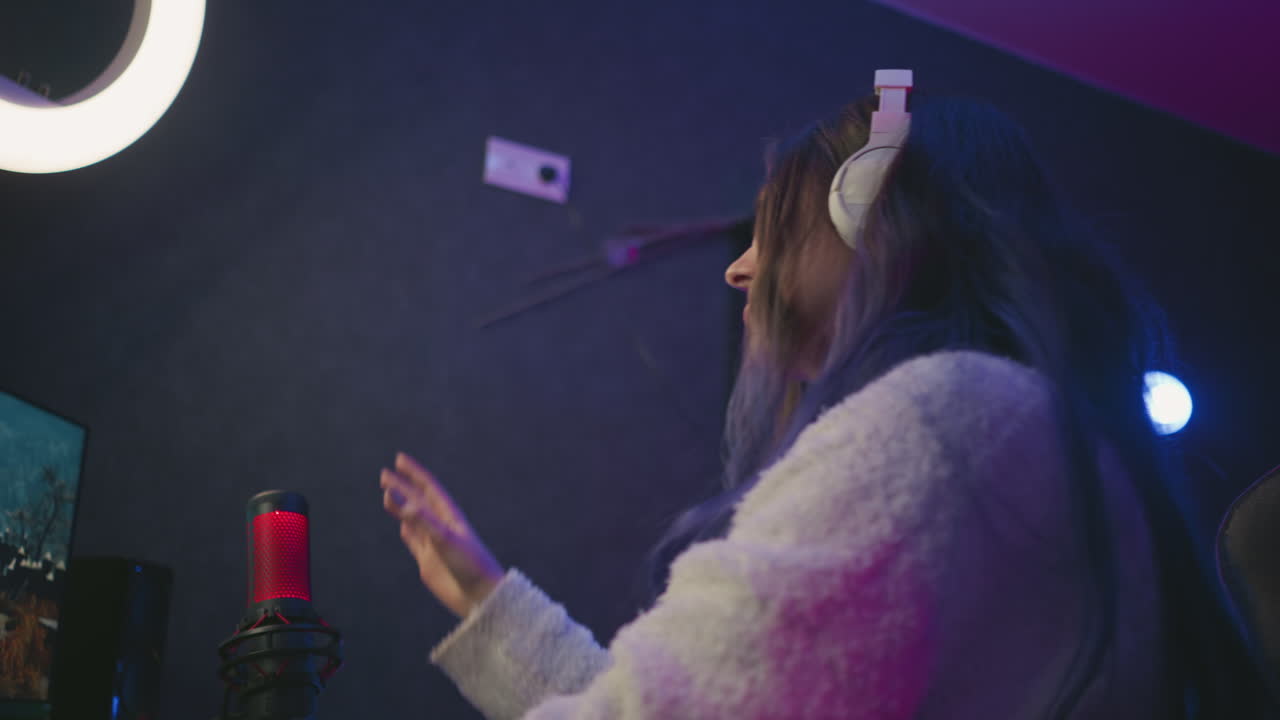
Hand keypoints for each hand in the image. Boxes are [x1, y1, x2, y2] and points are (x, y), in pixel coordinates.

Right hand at [380, 452, 504, 617]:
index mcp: (449, 516)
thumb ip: (421, 519)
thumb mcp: (444, 538)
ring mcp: (434, 544)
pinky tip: (402, 527)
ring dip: (401, 507)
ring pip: (414, 520)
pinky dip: (408, 533)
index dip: (414, 473)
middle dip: (402, 487)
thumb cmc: (469, 564)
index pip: (428, 488)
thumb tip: (399, 499)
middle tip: (384, 474)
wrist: (479, 596)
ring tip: (387, 494)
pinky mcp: (429, 561)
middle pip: (417, 501)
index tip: (399, 459)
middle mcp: (441, 527)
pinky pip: (415, 542)